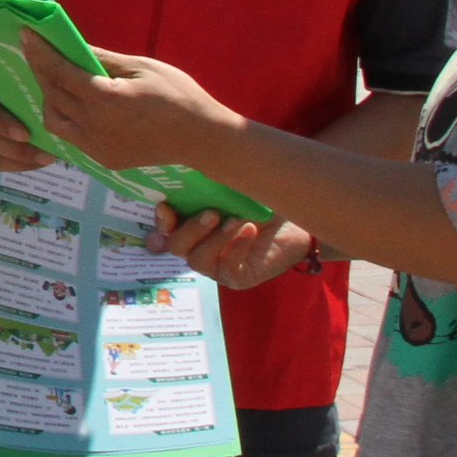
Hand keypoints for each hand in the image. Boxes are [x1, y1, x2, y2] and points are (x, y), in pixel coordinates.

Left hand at [24, 32, 239, 171]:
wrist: (202, 138)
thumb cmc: (178, 94)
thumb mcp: (142, 67)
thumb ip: (103, 59)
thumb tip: (73, 45)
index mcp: (106, 100)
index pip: (60, 72)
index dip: (41, 52)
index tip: (26, 35)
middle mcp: (95, 127)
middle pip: (52, 95)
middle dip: (40, 70)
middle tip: (36, 51)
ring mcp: (97, 148)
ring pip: (54, 120)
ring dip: (50, 98)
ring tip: (57, 79)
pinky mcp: (103, 160)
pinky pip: (71, 137)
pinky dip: (66, 117)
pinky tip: (74, 103)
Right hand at [152, 201, 315, 290]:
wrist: (296, 221)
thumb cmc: (260, 202)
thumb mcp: (233, 191)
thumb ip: (209, 190)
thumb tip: (191, 178)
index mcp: (190, 226)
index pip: (164, 229)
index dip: (160, 220)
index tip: (167, 206)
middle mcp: (198, 247)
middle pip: (176, 247)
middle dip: (190, 229)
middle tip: (212, 213)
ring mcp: (216, 266)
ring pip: (198, 261)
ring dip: (215, 239)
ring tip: (235, 221)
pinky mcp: (238, 279)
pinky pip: (228, 269)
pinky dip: (237, 248)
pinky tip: (250, 231)